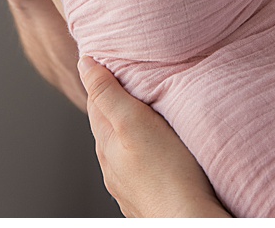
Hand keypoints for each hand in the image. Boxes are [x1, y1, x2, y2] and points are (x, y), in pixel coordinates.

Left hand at [79, 57, 228, 217]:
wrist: (189, 222)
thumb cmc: (167, 174)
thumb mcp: (133, 121)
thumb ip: (108, 93)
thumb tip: (84, 63)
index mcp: (105, 143)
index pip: (96, 101)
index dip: (105, 79)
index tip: (117, 62)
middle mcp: (111, 167)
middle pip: (110, 125)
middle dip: (120, 105)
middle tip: (138, 85)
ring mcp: (128, 186)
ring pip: (127, 149)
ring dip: (135, 132)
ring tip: (153, 119)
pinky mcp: (148, 199)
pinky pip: (144, 169)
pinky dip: (149, 156)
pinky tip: (163, 156)